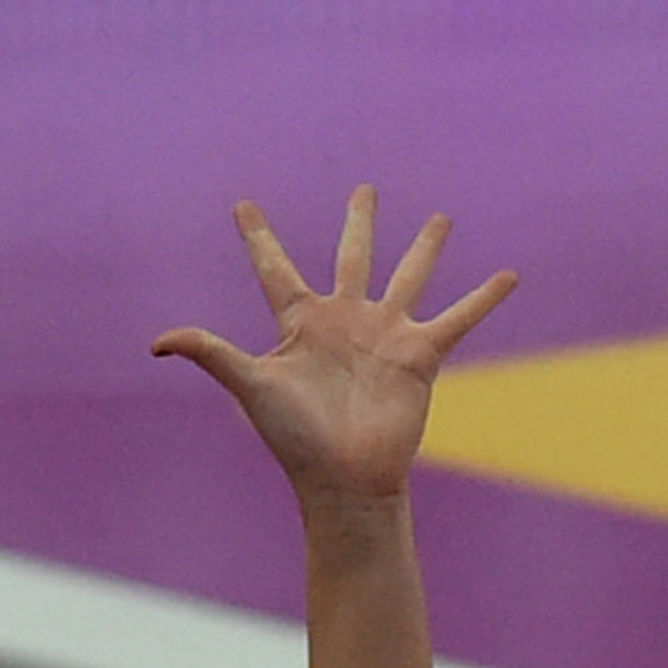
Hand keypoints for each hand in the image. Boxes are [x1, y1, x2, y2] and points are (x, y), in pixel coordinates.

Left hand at [152, 187, 516, 505]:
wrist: (346, 478)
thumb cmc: (296, 438)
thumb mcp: (251, 387)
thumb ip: (211, 354)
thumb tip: (158, 341)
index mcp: (301, 324)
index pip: (275, 268)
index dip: (258, 237)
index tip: (241, 205)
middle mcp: (346, 321)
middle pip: (353, 256)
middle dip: (359, 222)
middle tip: (364, 189)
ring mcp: (385, 334)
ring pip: (410, 276)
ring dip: (427, 248)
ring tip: (443, 217)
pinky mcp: (421, 354)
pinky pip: (458, 318)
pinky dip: (484, 298)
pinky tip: (509, 275)